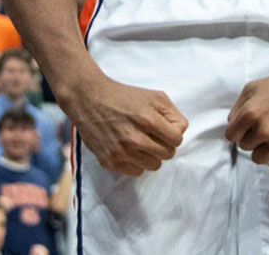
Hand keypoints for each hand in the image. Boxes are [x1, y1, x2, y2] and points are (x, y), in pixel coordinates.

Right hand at [67, 74, 186, 175]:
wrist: (88, 99)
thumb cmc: (123, 96)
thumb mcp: (154, 96)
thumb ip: (173, 114)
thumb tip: (179, 132)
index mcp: (148, 120)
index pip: (177, 140)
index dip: (173, 134)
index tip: (165, 129)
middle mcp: (134, 138)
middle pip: (167, 155)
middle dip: (164, 144)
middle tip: (153, 135)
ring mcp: (121, 152)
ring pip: (154, 166)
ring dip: (151, 155)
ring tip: (141, 141)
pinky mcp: (109, 161)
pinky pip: (136, 171)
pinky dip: (136, 162)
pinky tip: (129, 148)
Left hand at [226, 62, 268, 170]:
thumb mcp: (254, 87)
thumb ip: (238, 107)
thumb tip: (232, 126)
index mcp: (250, 113)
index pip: (230, 136)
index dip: (239, 130)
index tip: (249, 125)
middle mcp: (264, 130)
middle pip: (244, 147)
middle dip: (253, 137)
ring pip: (258, 159)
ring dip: (264, 149)